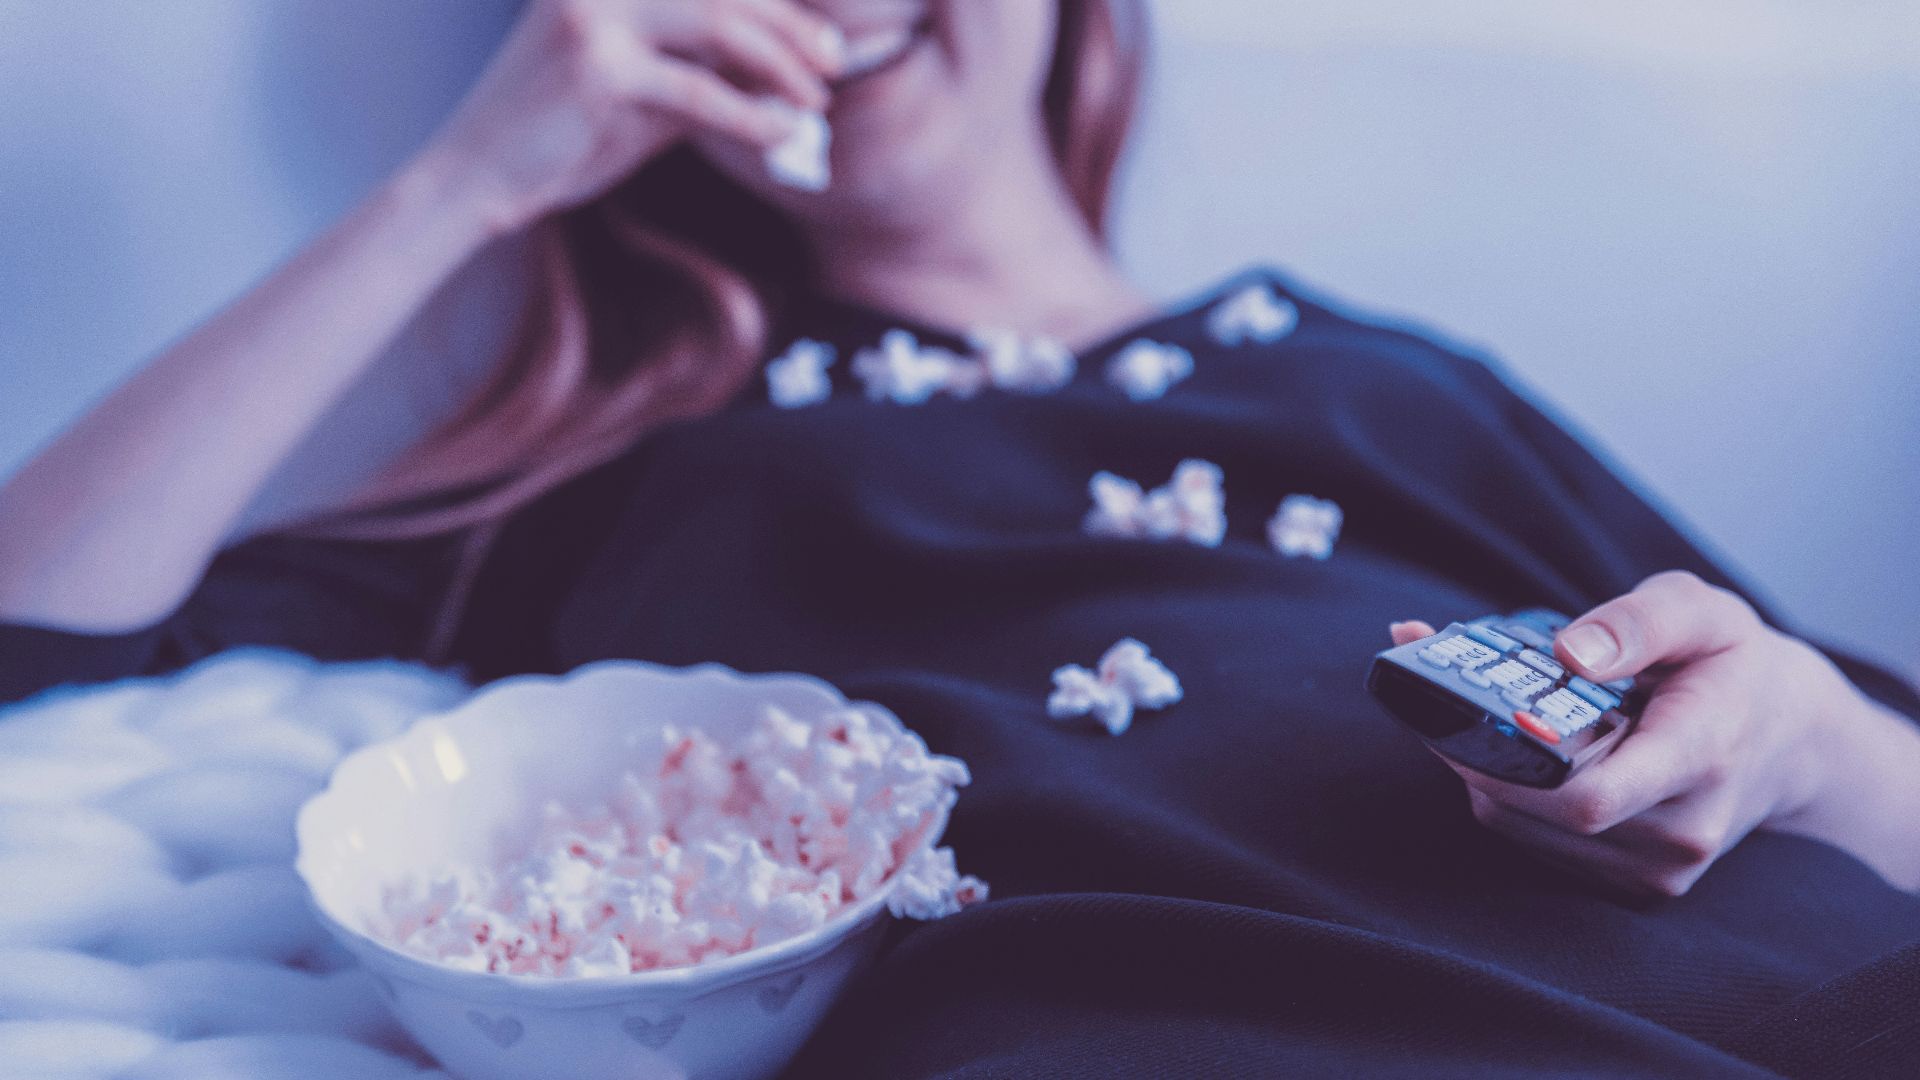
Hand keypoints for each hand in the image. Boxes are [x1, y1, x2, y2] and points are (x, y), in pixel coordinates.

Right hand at [411, 0, 843, 233]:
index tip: (823, 39)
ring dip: (780, 64)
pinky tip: (781, 133)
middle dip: (790, 26)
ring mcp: (595, 15)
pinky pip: (697, 90)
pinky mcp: (596, 67)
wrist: (478, 178)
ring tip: (817, 98)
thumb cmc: (561, 138)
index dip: (774, 5)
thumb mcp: (643, 97)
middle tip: (835, 62)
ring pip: (717, 26)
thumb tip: (782, 78)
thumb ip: (701, 75)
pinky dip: (749, 113)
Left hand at [1392, 571, 1919, 897]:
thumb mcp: (1702, 611)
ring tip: (1485, 714)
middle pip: (1539, 812)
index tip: (1461, 716)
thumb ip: (1638, 622)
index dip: (1508, 767)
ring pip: (1523, 829)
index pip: (1590, 798)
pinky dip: (1509, 796)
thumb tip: (1570, 652)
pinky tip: (1518, 752)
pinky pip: (1537, 843)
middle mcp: (1682, 831)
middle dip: (1476, 753)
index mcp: (1701, 757)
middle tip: (1444, 693)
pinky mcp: (1636, 885)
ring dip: (1485, 772)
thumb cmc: (1733, 665)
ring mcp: (1659, 869)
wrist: (1790, 739)